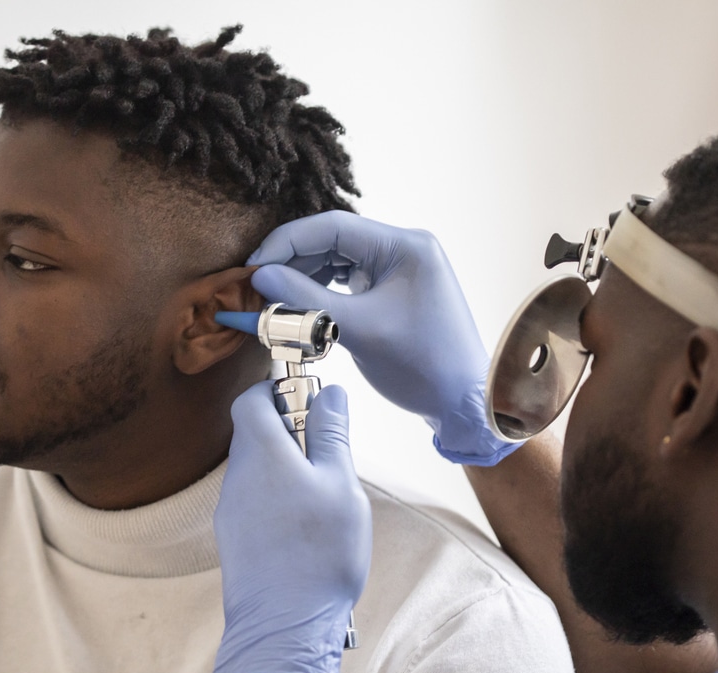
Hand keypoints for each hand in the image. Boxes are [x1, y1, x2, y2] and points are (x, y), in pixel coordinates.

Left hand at [213, 382, 371, 672]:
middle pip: (254, 434)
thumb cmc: (319, 555)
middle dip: (289, 432)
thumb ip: (332, 435)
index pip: (251, 400)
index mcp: (263, 455)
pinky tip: (305, 526)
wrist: (284, 627)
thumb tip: (331, 395)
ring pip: (255, 469)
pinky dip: (277, 498)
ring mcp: (231, 510)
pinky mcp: (232, 538)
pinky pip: (253, 500)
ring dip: (285, 468)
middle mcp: (238, 477)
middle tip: (328, 452)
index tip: (308, 400)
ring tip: (322, 496)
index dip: (277, 391)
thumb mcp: (340, 485)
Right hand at [248, 210, 520, 464]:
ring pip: (338, 260)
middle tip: (256, 285)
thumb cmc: (421, 365)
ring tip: (273, 297)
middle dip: (292, 261)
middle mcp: (405, 247)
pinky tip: (300, 305)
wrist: (463, 402)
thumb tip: (260, 276)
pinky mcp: (396, 289)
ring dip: (305, 277)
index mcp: (404, 245)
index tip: (254, 266)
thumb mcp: (358, 330)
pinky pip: (350, 279)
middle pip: (333, 240)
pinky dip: (323, 291)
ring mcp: (401, 268)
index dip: (286, 243)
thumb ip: (306, 299)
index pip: (332, 227)